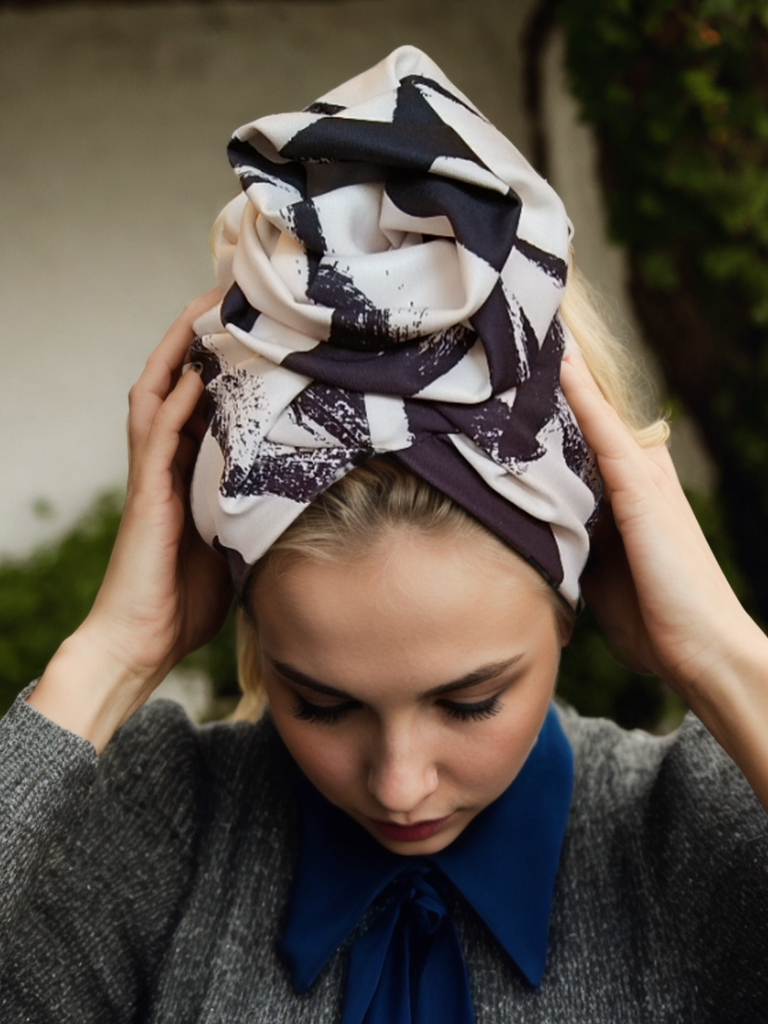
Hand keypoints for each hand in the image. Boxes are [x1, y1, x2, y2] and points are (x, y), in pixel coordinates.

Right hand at [30, 290, 232, 748]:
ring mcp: (153, 476)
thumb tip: (309, 495)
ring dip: (179, 350)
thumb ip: (256, 509)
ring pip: (159, 394)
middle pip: (175, 381)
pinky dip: (177, 402)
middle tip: (226, 293)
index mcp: (188, 471)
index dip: (220, 359)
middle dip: (196, 335)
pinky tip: (198, 372)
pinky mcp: (148, 495)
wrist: (143, 642)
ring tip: (205, 308)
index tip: (251, 324)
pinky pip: (158, 437)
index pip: (201, 399)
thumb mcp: (235, 542)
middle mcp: (166, 463)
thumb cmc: (187, 599)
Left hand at [560, 348, 748, 694]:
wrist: (702, 652)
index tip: (523, 365)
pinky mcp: (644, 495)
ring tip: (536, 323)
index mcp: (629, 494)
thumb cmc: (655, 619)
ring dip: (569, 368)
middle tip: (526, 323)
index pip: (589, 434)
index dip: (560, 398)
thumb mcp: (600, 572)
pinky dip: (585, 398)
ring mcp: (645, 480)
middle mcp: (639, 475)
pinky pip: (608, 436)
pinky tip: (561, 363)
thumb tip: (537, 532)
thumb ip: (575, 541)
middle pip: (595, 409)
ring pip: (600, 409)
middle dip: (561, 368)